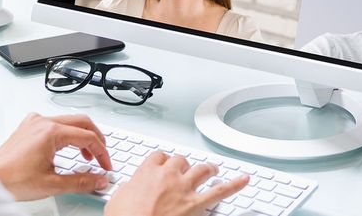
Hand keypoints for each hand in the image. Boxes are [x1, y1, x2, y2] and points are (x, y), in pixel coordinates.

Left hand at [0, 113, 112, 200]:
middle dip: (96, 140)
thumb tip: (99, 180)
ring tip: (86, 157)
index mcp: (51, 132)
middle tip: (102, 157)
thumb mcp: (53, 184)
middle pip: (82, 122)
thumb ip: (82, 181)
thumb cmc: (12, 179)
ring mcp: (34, 122)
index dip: (102, 153)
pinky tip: (65, 149)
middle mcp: (42, 122)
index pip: (88, 137)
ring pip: (68, 121)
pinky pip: (54, 123)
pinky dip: (66, 134)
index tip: (106, 166)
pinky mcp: (28, 127)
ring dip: (81, 136)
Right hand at [105, 151, 249, 215]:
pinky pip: (220, 191)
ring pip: (202, 169)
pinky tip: (245, 180)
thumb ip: (127, 189)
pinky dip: (235, 185)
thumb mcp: (116, 200)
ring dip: (208, 169)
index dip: (163, 161)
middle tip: (186, 170)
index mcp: (147, 172)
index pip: (159, 157)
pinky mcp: (196, 204)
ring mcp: (184, 189)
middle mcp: (168, 176)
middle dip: (184, 164)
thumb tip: (129, 188)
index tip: (164, 165)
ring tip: (212, 170)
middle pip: (181, 160)